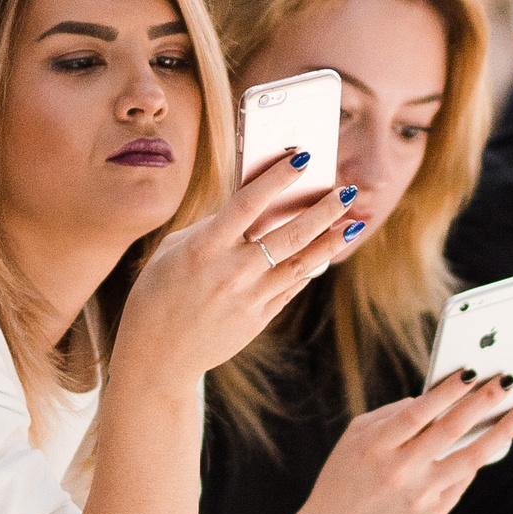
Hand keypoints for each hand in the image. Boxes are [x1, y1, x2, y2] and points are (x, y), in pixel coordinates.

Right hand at [117, 152, 358, 381]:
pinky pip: (293, 285)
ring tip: (354, 221)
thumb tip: (249, 207)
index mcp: (202, 248)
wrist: (158, 355)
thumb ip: (210, 227)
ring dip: (331, 240)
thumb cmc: (158, 294)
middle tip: (347, 190)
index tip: (300, 157)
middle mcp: (231, 272)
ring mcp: (249, 297)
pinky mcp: (260, 317)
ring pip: (302, 263)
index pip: (246, 204)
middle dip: (322, 210)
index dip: (276, 179)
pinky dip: (311, 265)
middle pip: (288, 235)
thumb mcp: (173, 252)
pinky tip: (327, 249)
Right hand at [296, 368, 512, 513]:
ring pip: (470, 460)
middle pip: (450, 431)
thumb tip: (434, 398)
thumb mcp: (355, 436)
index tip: (471, 371)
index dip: (447, 390)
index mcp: (375, 447)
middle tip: (505, 382)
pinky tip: (490, 443)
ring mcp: (418, 496)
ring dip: (499, 434)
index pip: (418, 412)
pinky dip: (475, 459)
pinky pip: (461, 481)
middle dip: (482, 403)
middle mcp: (399, 472)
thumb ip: (392, 414)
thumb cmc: (345, 473)